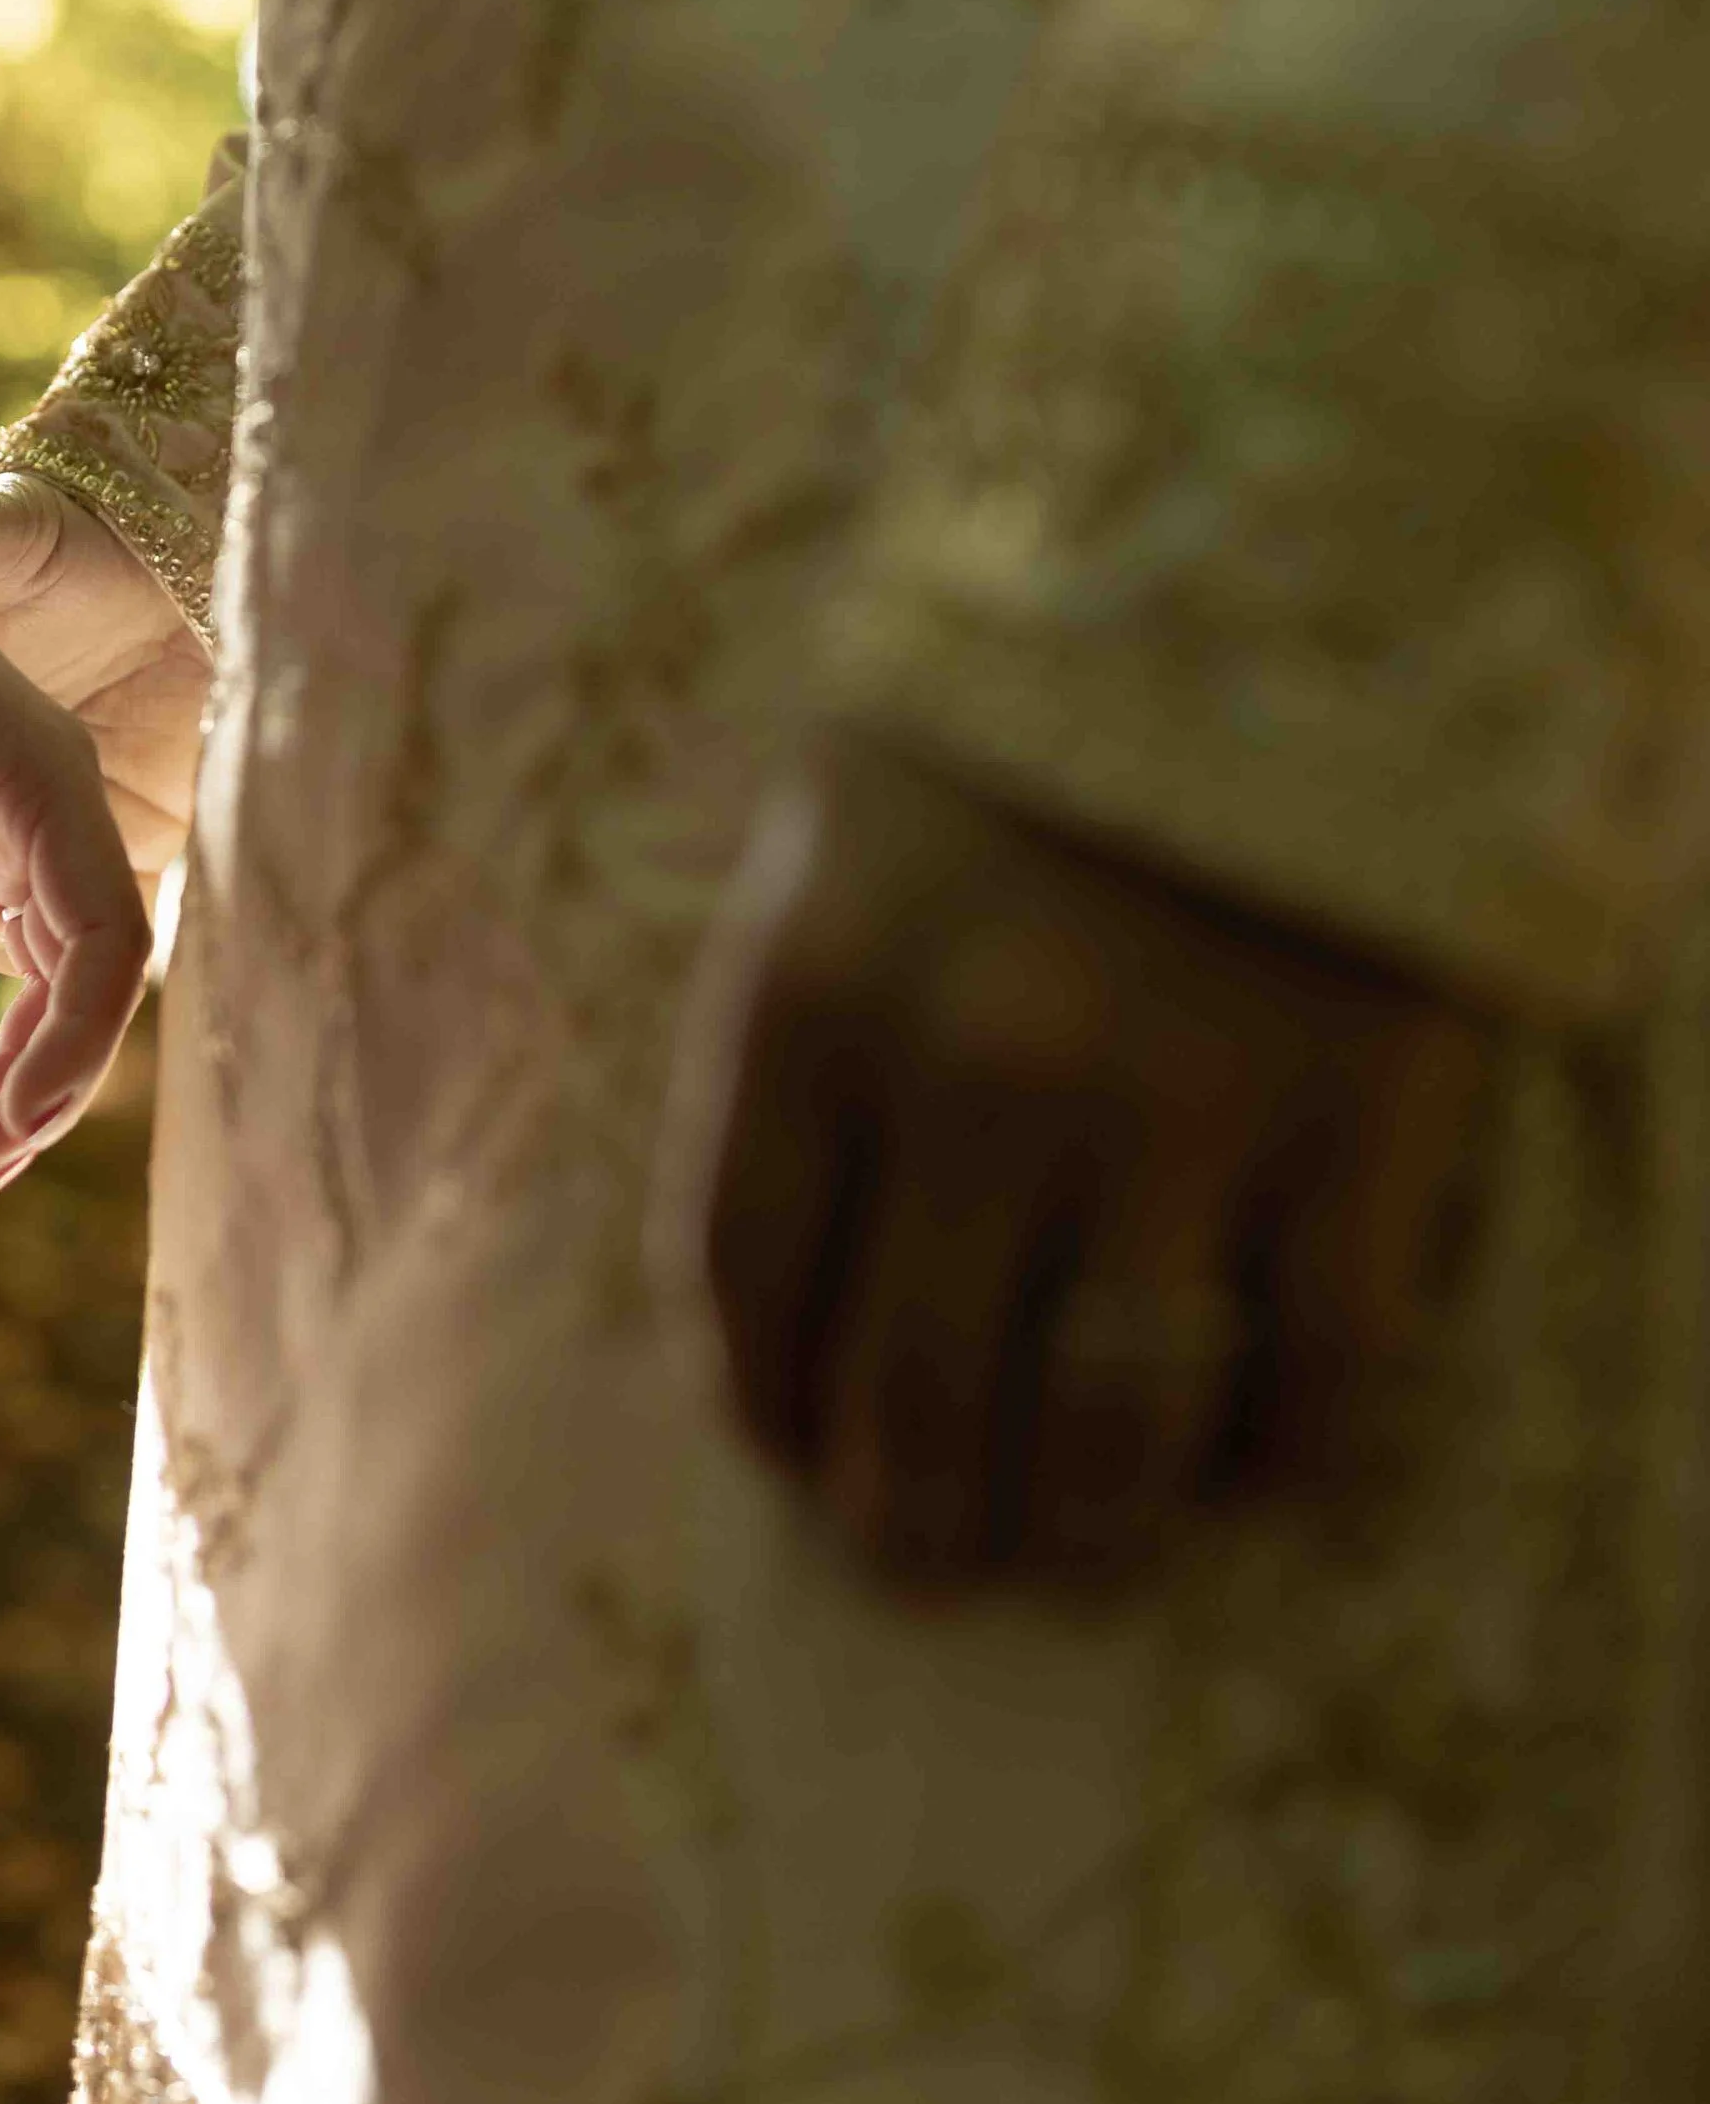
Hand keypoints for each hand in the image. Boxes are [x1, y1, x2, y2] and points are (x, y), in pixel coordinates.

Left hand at [696, 731, 1495, 1587]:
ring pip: (1106, 1421)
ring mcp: (1176, 1109)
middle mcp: (974, 1075)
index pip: (745, 1276)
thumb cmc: (1039, 691)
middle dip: (909, 1511)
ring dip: (1080, 1524)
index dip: (769, 1402)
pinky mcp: (1358, 1124)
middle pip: (914, 1387)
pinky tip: (1259, 1460)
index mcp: (813, 987)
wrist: (1295, 547)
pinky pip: (1318, 1372)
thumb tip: (785, 1267)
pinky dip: (1284, 1454)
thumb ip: (811, 1024)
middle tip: (928, 1556)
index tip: (796, 1453)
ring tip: (1075, 1548)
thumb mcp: (849, 822)